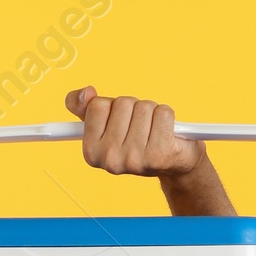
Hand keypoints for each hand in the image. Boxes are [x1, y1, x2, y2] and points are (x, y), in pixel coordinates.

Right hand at [65, 87, 201, 176]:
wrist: (172, 163)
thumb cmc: (136, 138)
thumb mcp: (104, 122)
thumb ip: (83, 105)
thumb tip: (87, 92)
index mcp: (91, 152)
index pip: (98, 105)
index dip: (112, 106)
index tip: (119, 123)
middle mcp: (110, 159)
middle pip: (123, 103)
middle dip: (134, 108)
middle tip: (140, 128)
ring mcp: (134, 159)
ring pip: (144, 107)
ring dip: (152, 112)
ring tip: (153, 131)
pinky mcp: (158, 155)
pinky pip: (163, 113)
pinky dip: (167, 116)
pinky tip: (167, 133)